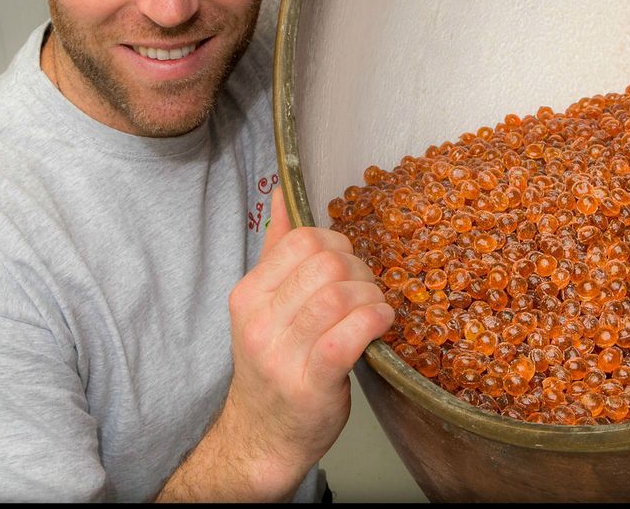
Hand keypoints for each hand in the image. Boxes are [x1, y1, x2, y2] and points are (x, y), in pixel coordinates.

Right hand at [222, 187, 393, 498]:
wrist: (265, 435)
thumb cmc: (273, 362)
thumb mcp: (264, 303)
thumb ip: (275, 247)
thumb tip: (281, 193)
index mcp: (248, 294)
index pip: (302, 241)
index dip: (337, 243)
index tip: (347, 263)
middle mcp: (259, 321)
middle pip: (326, 264)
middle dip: (360, 270)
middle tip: (366, 290)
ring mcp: (282, 354)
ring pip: (341, 295)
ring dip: (371, 296)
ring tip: (374, 309)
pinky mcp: (311, 383)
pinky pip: (349, 335)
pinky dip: (374, 320)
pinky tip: (381, 323)